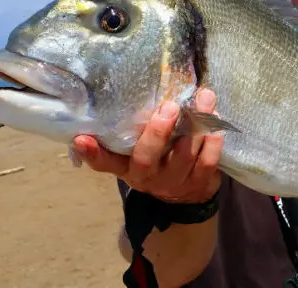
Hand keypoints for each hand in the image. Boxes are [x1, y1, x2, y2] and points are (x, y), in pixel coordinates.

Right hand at [72, 88, 223, 203]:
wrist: (184, 199)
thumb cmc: (156, 163)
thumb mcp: (134, 155)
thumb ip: (124, 136)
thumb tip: (101, 111)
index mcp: (128, 168)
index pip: (104, 163)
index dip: (93, 153)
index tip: (82, 138)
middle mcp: (148, 177)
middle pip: (147, 158)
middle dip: (157, 132)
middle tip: (169, 106)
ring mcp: (175, 181)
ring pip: (184, 155)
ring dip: (196, 125)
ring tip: (204, 98)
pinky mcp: (200, 182)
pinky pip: (207, 162)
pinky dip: (213, 141)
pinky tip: (215, 120)